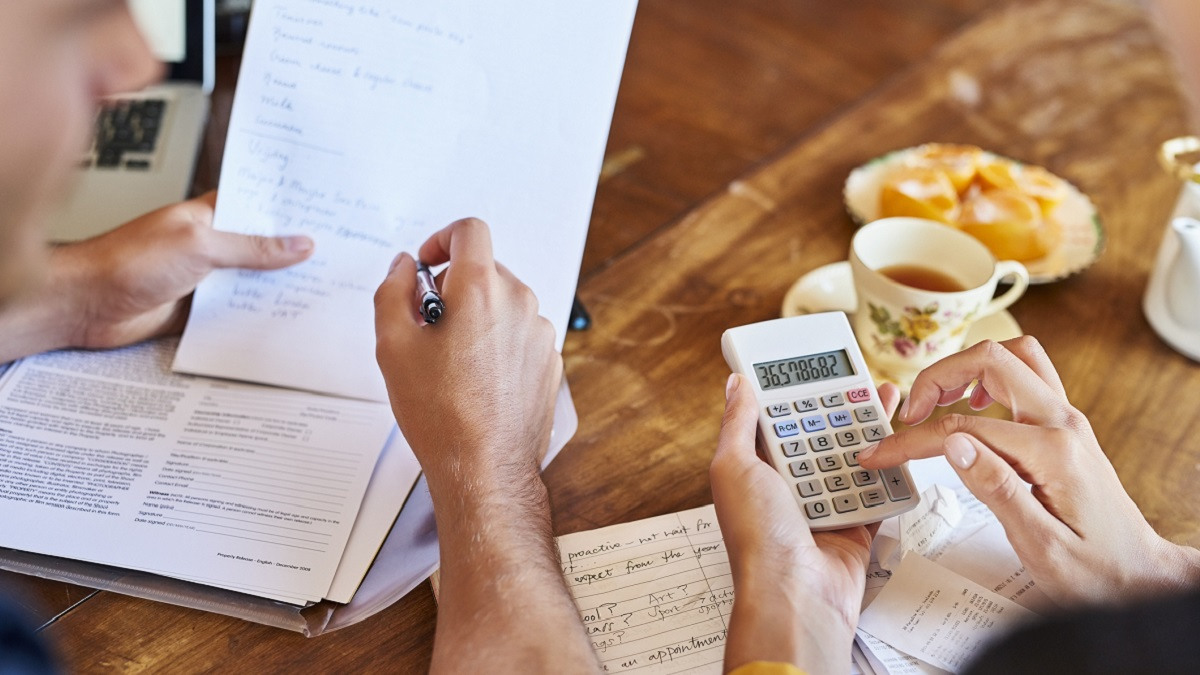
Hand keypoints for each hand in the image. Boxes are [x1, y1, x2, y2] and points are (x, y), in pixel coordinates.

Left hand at [56, 191, 312, 348]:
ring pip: (255, 281)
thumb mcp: (199, 245)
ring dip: (280, 287)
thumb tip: (298, 244)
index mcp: (209, 214)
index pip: (260, 205)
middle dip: (296, 253)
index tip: (328, 212)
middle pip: (264, 247)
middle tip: (339, 255)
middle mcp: (211, 244)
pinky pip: (238, 310)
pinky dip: (259, 315)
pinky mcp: (200, 308)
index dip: (292, 209)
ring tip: (324, 289)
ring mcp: (207, 277)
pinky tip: (286, 318)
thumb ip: (252, 248)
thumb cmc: (126, 262)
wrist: (86, 305)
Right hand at [374, 217, 562, 486]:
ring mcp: (541, 333)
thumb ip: (392, 291)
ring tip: (451, 361)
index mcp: (482, 291)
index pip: (469, 230)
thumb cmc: (441, 414)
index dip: (442, 239)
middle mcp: (520, 304)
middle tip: (427, 327)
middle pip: (485, 269)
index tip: (427, 265)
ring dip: (476, 316)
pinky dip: (497, 342)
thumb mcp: (393, 346)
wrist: (485, 468)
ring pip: (503, 303)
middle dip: (453, 287)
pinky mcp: (550, 360)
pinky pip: (520, 333)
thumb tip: (403, 267)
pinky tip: (476, 379)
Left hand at [711, 373, 899, 672]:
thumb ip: (738, 423)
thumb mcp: (734, 467)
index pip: (775, 423)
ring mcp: (821, 508)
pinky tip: (900, 446)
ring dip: (869, 434)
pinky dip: (888, 474)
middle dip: (840, 410)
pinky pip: (875, 494)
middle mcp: (786, 489)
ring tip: (888, 402)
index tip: (813, 370)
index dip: (793, 397)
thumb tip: (736, 384)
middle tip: (863, 382)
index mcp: (754, 472)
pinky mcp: (853, 528)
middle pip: (818, 438)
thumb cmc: (758, 537)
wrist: (797, 595)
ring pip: (850, 461)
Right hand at [859, 336, 1199, 606]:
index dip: (912, 440)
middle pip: (991, 360)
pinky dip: (989, 376)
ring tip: (934, 401)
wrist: (1140, 576)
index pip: (963, 428)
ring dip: (966, 367)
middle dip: (937, 378)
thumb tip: (952, 443)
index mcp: (1053, 452)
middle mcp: (1063, 423)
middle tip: (907, 414)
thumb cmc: (1094, 570)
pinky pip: (1026, 375)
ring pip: (1013, 355)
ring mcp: (1067, 419)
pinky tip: (968, 407)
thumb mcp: (1040, 545)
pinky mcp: (1065, 426)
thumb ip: (996, 488)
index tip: (880, 453)